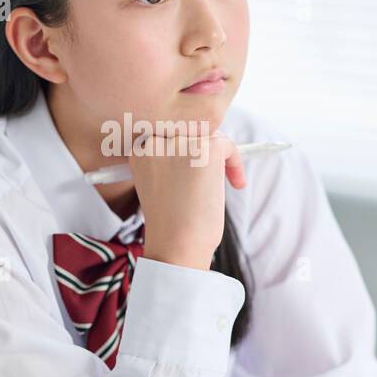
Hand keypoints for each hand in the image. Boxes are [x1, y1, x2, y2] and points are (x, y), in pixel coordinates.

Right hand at [130, 125, 246, 270]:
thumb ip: (173, 160)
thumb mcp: (162, 185)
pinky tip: (236, 184)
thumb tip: (206, 140)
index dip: (187, 149)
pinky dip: (235, 163)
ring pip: (208, 136)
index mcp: (139, 150)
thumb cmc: (171, 224)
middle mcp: (155, 141)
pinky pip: (227, 145)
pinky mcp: (204, 149)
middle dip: (204, 149)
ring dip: (219, 158)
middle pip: (189, 129)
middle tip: (213, 176)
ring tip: (222, 184)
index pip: (169, 133)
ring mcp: (179, 143)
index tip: (196, 171)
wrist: (177, 246)